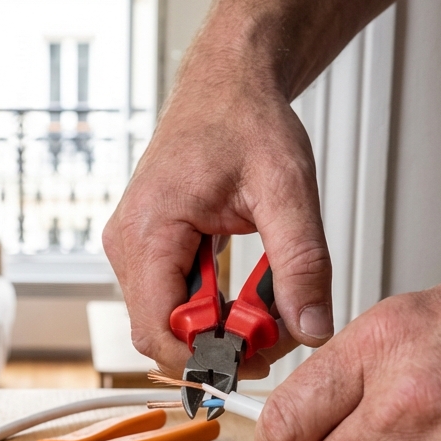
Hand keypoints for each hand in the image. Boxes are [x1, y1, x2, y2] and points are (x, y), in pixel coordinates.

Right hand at [102, 58, 333, 379]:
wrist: (227, 85)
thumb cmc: (244, 120)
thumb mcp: (287, 188)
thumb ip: (302, 263)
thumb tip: (312, 327)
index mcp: (148, 230)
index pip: (158, 329)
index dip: (210, 355)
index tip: (264, 351)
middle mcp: (127, 245)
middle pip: (160, 334)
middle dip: (220, 345)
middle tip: (277, 327)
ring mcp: (133, 249)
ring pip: (166, 324)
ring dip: (219, 329)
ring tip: (267, 302)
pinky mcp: (148, 251)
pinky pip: (172, 303)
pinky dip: (213, 310)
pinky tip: (247, 291)